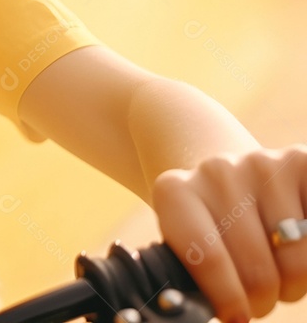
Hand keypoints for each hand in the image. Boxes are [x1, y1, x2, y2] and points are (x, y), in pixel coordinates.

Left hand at [151, 144, 306, 321]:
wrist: (231, 175)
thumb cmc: (210, 224)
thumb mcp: (186, 242)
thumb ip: (194, 271)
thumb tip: (227, 312)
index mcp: (175, 192)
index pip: (206, 258)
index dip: (229, 299)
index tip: (238, 317)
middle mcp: (216, 171)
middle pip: (256, 268)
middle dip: (261, 298)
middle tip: (258, 298)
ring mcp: (261, 164)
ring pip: (296, 260)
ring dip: (292, 283)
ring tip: (278, 275)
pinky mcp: (300, 161)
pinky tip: (296, 250)